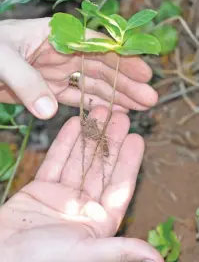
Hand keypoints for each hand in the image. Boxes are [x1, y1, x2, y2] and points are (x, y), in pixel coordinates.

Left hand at [0, 19, 157, 118]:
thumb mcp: (2, 59)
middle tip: (150, 97)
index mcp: (55, 35)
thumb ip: (25, 81)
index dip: (122, 58)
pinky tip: (111, 111)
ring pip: (93, 84)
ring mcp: (56, 72)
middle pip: (102, 67)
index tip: (144, 71)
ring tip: (139, 106)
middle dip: (127, 82)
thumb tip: (48, 110)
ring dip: (116, 96)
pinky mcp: (49, 89)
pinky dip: (94, 104)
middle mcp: (61, 52)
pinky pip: (76, 97)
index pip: (97, 43)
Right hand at [0, 107, 162, 261]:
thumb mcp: (83, 254)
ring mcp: (61, 196)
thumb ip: (118, 250)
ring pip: (79, 159)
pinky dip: (65, 142)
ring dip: (89, 136)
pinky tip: (75, 124)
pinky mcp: (41, 189)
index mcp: (97, 222)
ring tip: (99, 113)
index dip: (129, 162)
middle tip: (119, 116)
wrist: (1, 258)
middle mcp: (82, 206)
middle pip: (101, 167)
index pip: (119, 186)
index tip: (137, 139)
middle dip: (110, 141)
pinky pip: (55, 160)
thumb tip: (155, 259)